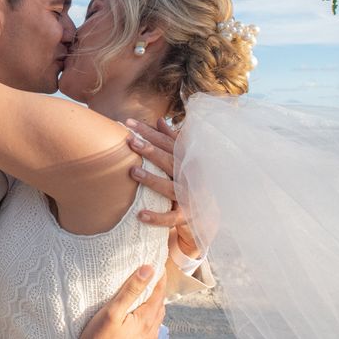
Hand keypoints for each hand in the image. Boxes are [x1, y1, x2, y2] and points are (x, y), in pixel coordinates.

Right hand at [79, 265, 166, 338]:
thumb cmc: (99, 338)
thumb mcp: (113, 311)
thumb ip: (131, 290)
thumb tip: (148, 270)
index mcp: (147, 318)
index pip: (160, 291)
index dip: (160, 276)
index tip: (158, 262)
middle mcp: (151, 329)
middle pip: (160, 302)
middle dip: (158, 287)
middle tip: (152, 272)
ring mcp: (148, 337)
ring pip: (157, 314)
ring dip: (154, 300)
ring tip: (146, 289)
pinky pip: (151, 324)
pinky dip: (150, 312)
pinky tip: (140, 310)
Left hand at [125, 118, 200, 258]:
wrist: (209, 215)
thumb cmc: (191, 182)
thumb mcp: (183, 161)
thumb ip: (172, 141)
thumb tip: (159, 121)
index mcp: (188, 161)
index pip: (167, 143)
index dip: (149, 132)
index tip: (129, 122)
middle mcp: (191, 177)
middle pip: (170, 161)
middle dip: (151, 151)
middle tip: (131, 141)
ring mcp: (189, 197)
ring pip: (171, 188)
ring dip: (152, 180)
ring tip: (133, 171)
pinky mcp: (186, 216)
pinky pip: (171, 217)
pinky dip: (157, 217)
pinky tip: (140, 214)